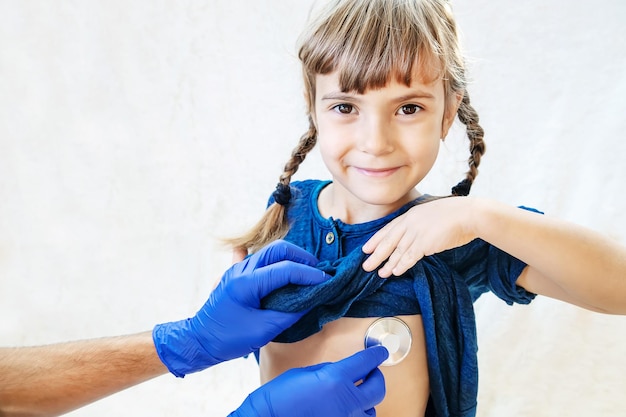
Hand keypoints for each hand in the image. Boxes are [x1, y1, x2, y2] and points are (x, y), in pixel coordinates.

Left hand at [153, 240, 329, 376]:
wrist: (198, 341)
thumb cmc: (229, 339)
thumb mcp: (264, 330)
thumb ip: (289, 312)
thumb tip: (310, 299)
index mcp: (248, 283)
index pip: (286, 269)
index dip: (309, 274)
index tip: (325, 281)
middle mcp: (242, 270)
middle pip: (278, 249)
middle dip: (301, 257)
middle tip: (316, 272)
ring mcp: (237, 269)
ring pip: (269, 251)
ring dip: (290, 257)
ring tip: (305, 271)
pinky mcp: (236, 273)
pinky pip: (259, 258)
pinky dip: (276, 259)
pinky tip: (282, 262)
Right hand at [230, 346, 388, 416]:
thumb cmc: (280, 396)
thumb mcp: (305, 372)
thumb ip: (329, 371)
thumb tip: (343, 371)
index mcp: (335, 379)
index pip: (366, 362)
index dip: (376, 354)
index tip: (381, 351)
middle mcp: (346, 401)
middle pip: (378, 387)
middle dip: (377, 376)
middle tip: (372, 371)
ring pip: (372, 410)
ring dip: (367, 399)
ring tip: (357, 393)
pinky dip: (357, 415)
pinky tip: (347, 409)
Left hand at [362, 197, 476, 277]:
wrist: (470, 214)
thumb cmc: (456, 215)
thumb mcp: (432, 215)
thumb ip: (421, 223)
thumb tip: (415, 236)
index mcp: (411, 214)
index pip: (389, 228)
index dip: (376, 239)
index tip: (366, 248)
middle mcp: (411, 222)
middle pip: (388, 240)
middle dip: (376, 254)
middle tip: (365, 265)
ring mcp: (417, 232)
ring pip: (397, 251)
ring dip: (387, 263)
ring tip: (379, 273)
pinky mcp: (425, 242)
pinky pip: (410, 256)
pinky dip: (401, 265)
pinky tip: (395, 272)